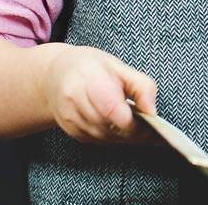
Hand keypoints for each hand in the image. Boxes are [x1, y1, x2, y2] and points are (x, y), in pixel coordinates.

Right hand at [41, 44, 158, 143]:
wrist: (55, 75)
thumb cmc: (92, 68)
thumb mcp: (120, 67)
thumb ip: (141, 86)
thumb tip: (152, 111)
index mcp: (89, 79)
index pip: (112, 110)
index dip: (133, 122)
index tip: (151, 123)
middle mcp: (74, 100)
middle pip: (109, 127)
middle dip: (133, 131)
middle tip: (152, 129)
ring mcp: (69, 118)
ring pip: (104, 137)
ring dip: (125, 137)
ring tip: (140, 129)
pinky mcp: (70, 130)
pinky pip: (97, 140)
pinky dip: (113, 138)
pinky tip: (123, 130)